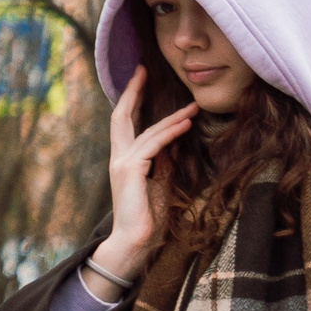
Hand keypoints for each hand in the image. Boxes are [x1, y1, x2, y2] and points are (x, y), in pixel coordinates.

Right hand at [95, 66, 197, 288]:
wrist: (136, 241)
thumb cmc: (149, 218)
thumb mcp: (161, 183)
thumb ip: (165, 162)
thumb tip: (175, 143)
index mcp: (125, 160)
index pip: (125, 123)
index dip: (133, 101)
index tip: (143, 81)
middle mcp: (119, 158)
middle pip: (122, 116)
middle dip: (133, 91)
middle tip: (143, 70)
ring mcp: (123, 163)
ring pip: (146, 131)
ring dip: (171, 118)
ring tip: (192, 107)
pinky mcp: (131, 170)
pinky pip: (154, 145)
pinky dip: (171, 133)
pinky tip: (186, 125)